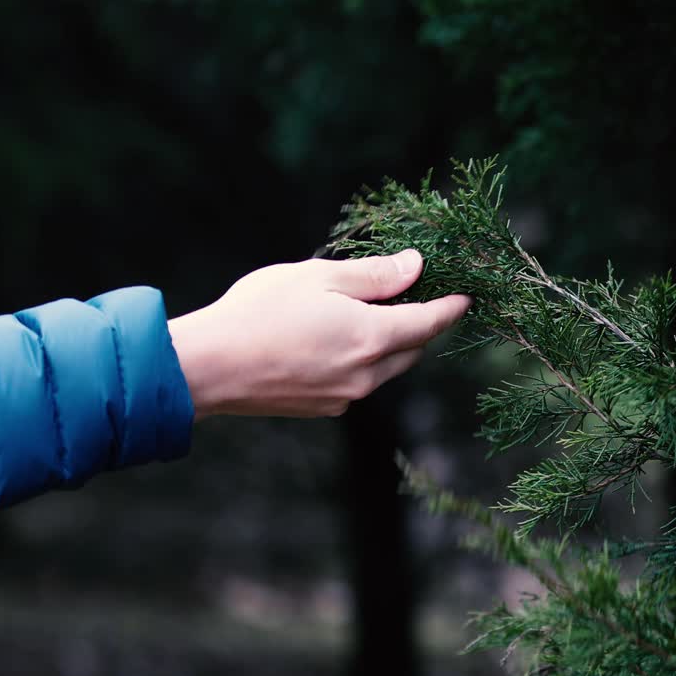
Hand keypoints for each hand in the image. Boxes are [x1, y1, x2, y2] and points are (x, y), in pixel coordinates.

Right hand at [168, 249, 470, 418]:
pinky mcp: (322, 408)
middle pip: (412, 349)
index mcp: (371, 338)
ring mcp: (344, 397)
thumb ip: (373, 275)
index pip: (430, 322)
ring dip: (389, 344)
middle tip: (414, 295)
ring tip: (370, 314)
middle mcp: (366, 375)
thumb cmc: (259, 312)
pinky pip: (357, 382)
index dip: (451, 307)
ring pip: (385, 368)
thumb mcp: (318, 277)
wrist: (208, 368)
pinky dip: (360, 360)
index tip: (467, 295)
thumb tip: (414, 267)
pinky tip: (333, 340)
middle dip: (421, 324)